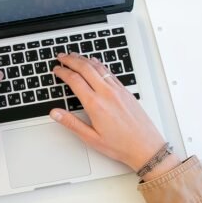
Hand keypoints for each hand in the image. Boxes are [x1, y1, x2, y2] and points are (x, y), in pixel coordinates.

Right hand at [50, 53, 180, 180]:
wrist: (146, 147)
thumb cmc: (121, 145)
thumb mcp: (91, 138)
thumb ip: (71, 123)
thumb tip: (55, 113)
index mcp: (96, 105)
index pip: (75, 80)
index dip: (63, 72)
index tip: (56, 69)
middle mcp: (107, 93)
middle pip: (85, 68)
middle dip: (71, 60)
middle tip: (61, 56)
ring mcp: (118, 90)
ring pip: (98, 67)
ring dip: (84, 59)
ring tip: (74, 55)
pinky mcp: (125, 91)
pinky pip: (109, 72)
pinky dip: (99, 64)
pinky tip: (95, 62)